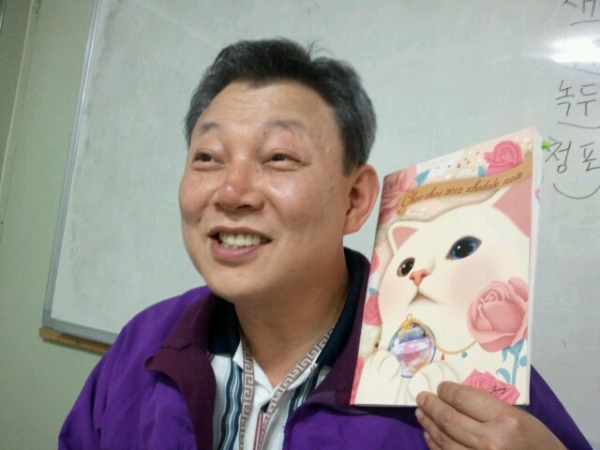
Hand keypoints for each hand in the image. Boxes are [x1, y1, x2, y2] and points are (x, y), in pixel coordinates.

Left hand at [415, 381, 565, 449]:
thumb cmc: (538, 443)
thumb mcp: (520, 417)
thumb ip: (489, 406)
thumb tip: (456, 396)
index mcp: (505, 420)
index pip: (462, 398)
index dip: (446, 391)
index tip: (440, 387)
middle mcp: (490, 441)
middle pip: (448, 418)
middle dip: (431, 405)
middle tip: (422, 397)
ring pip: (443, 440)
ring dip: (428, 424)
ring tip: (421, 413)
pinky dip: (435, 445)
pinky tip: (430, 435)